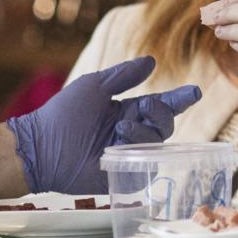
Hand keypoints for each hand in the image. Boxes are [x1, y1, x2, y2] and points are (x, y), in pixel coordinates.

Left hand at [9, 59, 201, 193]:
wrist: (42, 145)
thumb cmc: (63, 113)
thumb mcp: (95, 86)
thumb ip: (124, 75)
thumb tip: (151, 61)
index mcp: (126, 111)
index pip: (160, 105)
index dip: (178, 99)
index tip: (195, 92)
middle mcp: (130, 132)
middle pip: (165, 124)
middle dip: (163, 113)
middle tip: (147, 107)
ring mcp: (128, 155)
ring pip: (157, 143)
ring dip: (143, 132)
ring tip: (120, 128)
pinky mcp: (123, 175)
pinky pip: (146, 168)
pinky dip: (138, 155)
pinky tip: (119, 147)